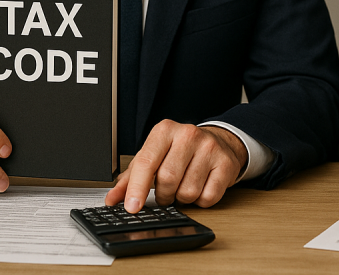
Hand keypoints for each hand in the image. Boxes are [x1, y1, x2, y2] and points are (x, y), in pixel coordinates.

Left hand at [106, 121, 247, 211]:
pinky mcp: (226, 164)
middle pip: (167, 179)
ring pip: (188, 191)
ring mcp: (210, 148)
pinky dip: (201, 201)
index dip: (137, 188)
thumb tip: (112, 199)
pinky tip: (200, 187)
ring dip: (182, 198)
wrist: (218, 142)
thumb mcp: (153, 157)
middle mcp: (188, 134)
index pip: (146, 162)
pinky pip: (208, 197)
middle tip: (166, 193)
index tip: (132, 207)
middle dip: (164, 195)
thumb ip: (130, 179)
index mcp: (164, 131)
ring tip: (184, 186)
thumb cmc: (180, 151)